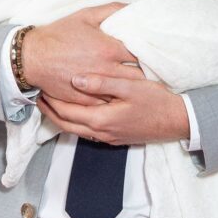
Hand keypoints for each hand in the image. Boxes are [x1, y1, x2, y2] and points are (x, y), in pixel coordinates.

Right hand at [22, 4, 142, 104]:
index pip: (142, 54)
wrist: (32, 57)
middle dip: (147, 74)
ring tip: (142, 86)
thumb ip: (112, 9)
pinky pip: (108, 103)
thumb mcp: (85, 15)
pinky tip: (121, 97)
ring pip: (125, 92)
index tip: (156, 54)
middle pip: (138, 76)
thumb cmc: (59, 35)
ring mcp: (96, 88)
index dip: (151, 54)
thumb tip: (133, 7)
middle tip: (154, 72)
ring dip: (133, 89)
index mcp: (109, 49)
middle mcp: (106, 70)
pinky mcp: (86, 100)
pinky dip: (116, 100)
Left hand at [38, 73, 189, 145]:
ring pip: (75, 130)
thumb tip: (76, 79)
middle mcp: (101, 132)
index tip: (40, 87)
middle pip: (65, 125)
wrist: (178, 122)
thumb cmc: (156, 101)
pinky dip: (75, 121)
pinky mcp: (115, 137)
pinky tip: (76, 110)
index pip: (65, 112)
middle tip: (39, 96)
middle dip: (50, 111)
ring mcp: (108, 137)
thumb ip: (102, 83)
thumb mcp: (130, 86)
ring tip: (52, 102)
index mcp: (101, 119)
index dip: (51, 101)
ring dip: (61, 117)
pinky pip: (87, 131)